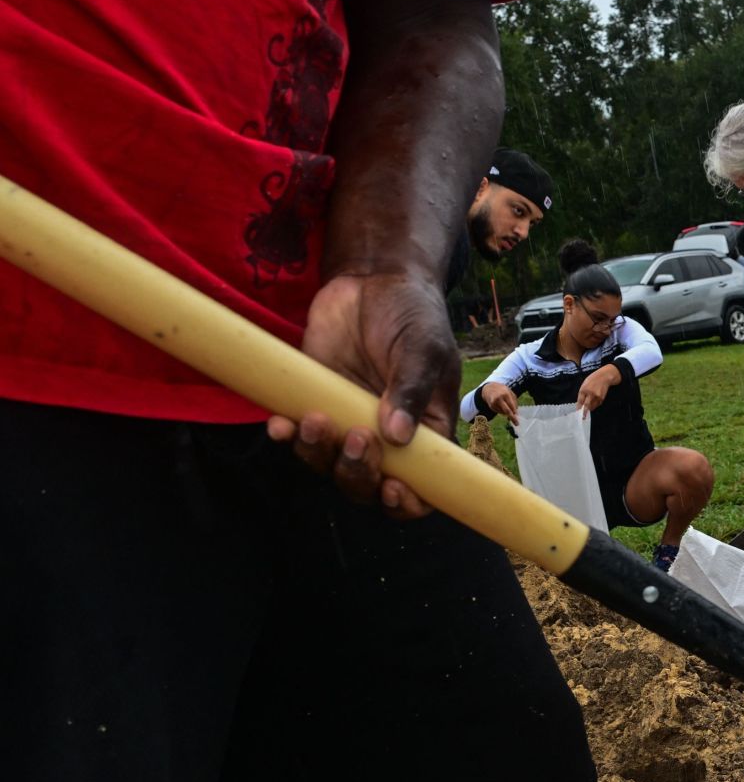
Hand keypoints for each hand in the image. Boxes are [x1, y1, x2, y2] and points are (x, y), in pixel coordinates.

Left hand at [265, 271, 457, 519]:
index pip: (423, 485)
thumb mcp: (422, 347)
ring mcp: (347, 421)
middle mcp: (386, 436)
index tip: (393, 488)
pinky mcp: (314, 402)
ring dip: (318, 455)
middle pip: (370, 484)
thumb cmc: (411, 313)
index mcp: (425, 430)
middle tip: (354, 437)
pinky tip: (280, 423)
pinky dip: (287, 437)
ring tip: (313, 419)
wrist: (370, 280)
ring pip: (329, 466)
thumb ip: (410, 389)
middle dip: (358, 473)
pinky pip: (297, 437)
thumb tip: (398, 437)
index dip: (408, 501)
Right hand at [479, 382, 519, 425]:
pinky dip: (502, 411)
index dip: (515, 413)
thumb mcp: (510, 392)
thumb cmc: (502, 391)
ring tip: (505, 405)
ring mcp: (494, 403)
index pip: (511, 406)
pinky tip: (500, 405)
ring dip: (507, 413)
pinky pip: (499, 412)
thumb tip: (516, 412)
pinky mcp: (491, 406)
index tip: (518, 418)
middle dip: (512, 418)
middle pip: (506, 411)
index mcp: (506, 394)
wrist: (488, 388)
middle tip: (517, 424)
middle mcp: (499, 399)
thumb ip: (514, 401)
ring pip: (503, 412)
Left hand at [575, 364, 618, 416]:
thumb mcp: (585, 384)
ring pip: (592, 406)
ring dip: (590, 408)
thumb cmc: (593, 379)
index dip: (578, 407)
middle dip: (584, 412)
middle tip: (583, 417)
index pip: (580, 400)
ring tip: (588, 409)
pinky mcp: (602, 398)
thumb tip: (581, 402)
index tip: (577, 411)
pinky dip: (595, 405)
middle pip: (586, 405)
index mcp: (584, 389)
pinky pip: (597, 404)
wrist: (605, 377)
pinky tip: (594, 402)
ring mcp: (596, 396)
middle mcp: (590, 393)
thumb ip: (582, 392)